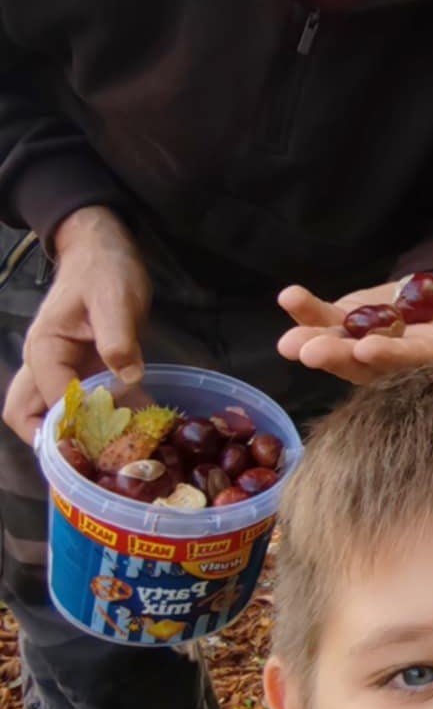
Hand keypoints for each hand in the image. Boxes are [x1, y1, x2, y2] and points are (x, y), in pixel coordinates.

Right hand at [3, 207, 150, 441]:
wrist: (105, 250)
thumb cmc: (105, 270)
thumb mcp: (116, 298)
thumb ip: (118, 337)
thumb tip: (128, 378)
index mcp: (44, 349)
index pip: (52, 399)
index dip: (76, 424)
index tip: (106, 444)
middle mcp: (43, 364)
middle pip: (26, 415)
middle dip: (53, 441)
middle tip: (94, 458)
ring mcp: (61, 368)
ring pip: (48, 413)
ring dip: (74, 433)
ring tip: (113, 451)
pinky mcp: (82, 368)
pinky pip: (81, 401)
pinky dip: (99, 418)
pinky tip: (131, 429)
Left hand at [275, 274, 432, 383]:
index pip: (409, 364)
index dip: (389, 358)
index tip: (367, 350)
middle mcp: (394, 363)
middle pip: (362, 365)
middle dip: (336, 357)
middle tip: (309, 352)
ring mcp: (366, 347)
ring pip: (336, 349)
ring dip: (312, 343)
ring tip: (288, 341)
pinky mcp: (347, 327)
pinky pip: (324, 321)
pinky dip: (305, 312)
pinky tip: (289, 298)